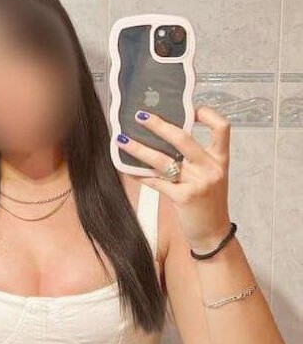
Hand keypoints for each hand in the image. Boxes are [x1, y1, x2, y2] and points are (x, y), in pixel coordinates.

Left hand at [116, 105, 232, 251]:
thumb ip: (195, 160)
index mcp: (220, 160)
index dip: (207, 114)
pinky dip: (139, 174)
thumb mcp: (210, 178)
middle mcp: (211, 168)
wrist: (213, 235)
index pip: (222, 128)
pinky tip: (126, 169)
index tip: (190, 108)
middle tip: (140, 116)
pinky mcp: (184, 198)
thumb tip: (166, 138)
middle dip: (159, 125)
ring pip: (163, 160)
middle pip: (183, 138)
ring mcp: (198, 183)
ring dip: (139, 149)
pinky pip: (156, 182)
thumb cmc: (208, 204)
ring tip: (122, 140)